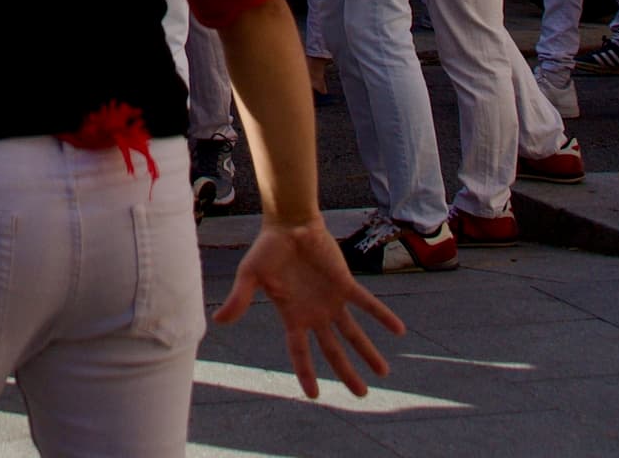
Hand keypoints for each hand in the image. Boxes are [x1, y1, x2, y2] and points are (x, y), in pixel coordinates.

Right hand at [212, 214, 402, 398]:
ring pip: (353, 333)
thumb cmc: (267, 249)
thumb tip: (219, 320)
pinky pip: (366, 303)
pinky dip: (382, 316)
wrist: (288, 223)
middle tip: (362, 395)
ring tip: (383, 372)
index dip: (306, 374)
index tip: (315, 396)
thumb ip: (240, 299)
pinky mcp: (345, 283)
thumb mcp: (250, 275)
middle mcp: (314, 314)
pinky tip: (399, 330)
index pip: (300, 352)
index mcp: (292, 316)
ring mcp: (331, 300)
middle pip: (334, 351)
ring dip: (368, 352)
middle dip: (347, 373)